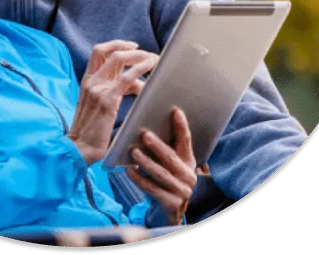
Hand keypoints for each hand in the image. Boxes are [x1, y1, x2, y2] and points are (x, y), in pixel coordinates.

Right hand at [68, 40, 157, 164]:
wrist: (80, 149)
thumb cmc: (92, 131)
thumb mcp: (98, 105)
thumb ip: (112, 91)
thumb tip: (135, 84)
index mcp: (87, 80)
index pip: (99, 52)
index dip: (117, 45)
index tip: (133, 47)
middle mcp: (91, 80)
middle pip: (110, 51)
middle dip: (131, 48)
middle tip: (148, 54)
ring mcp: (97, 88)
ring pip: (119, 59)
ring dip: (139, 56)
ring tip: (154, 60)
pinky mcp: (107, 99)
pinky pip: (126, 77)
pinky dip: (140, 68)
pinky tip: (151, 67)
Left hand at [126, 107, 196, 224]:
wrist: (174, 207)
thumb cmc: (168, 175)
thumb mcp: (172, 161)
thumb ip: (167, 145)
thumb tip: (148, 124)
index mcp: (189, 161)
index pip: (186, 141)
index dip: (181, 126)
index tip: (175, 111)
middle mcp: (188, 176)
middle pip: (171, 158)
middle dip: (158, 146)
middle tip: (145, 135)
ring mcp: (182, 191)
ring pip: (161, 174)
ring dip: (146, 162)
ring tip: (133, 151)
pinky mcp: (171, 203)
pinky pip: (153, 189)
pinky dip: (139, 179)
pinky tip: (129, 170)